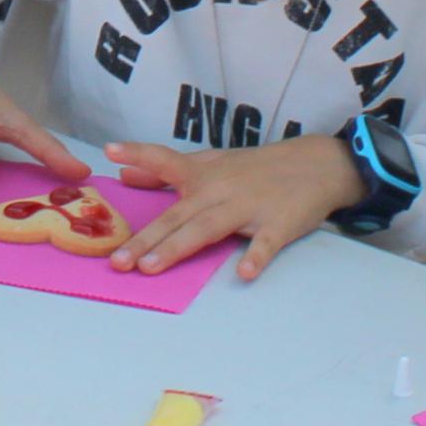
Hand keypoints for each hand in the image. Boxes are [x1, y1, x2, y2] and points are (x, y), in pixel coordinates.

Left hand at [103, 134, 358, 279]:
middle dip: (147, 238)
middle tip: (118, 261)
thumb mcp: (210, 163)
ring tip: (151, 268)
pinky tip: (244, 273)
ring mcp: (248, 207)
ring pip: (208, 228)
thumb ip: (166, 171)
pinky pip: (265, 243)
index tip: (110, 152)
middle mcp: (220, 189)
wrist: (315, 165)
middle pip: (178, 215)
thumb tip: (123, 175)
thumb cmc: (254, 168)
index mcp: (203, 174)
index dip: (139, 156)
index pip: (166, 161)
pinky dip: (256, 257)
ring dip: (179, 247)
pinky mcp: (278, 225)